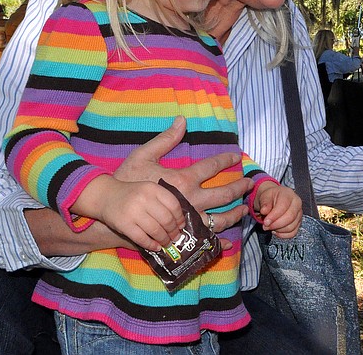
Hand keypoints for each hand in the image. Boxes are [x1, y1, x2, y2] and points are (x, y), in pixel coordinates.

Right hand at [74, 175, 185, 251]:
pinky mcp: (124, 224)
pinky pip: (142, 238)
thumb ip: (163, 201)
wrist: (106, 196)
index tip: (181, 225)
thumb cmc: (133, 195)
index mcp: (153, 188)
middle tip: (175, 237)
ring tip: (167, 243)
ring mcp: (133, 212)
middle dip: (173, 231)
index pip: (174, 204)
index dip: (180, 218)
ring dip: (164, 239)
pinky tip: (156, 247)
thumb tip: (180, 221)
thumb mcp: (149, 190)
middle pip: (166, 219)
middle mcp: (144, 199)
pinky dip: (151, 245)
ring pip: (156, 230)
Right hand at [114, 115, 252, 248]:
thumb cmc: (128, 180)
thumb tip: (182, 120)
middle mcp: (189, 200)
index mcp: (182, 180)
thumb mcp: (144, 155)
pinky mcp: (181, 236)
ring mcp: (187, 220)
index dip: (226, 160)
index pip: (212, 167)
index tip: (237, 157)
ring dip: (235, 214)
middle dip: (239, 188)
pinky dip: (220, 242)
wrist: (113, 209)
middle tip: (249, 184)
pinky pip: (205, 240)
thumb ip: (166, 139)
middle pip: (223, 195)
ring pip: (219, 220)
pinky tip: (229, 241)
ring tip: (243, 210)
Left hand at [254, 181, 302, 238]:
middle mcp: (297, 204)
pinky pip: (292, 233)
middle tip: (266, 226)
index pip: (283, 207)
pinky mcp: (298, 223)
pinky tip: (276, 230)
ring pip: (291, 227)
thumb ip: (264, 203)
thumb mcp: (265, 196)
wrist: (275, 199)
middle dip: (276, 225)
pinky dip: (282, 234)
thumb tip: (264, 211)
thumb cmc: (271, 197)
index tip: (265, 222)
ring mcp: (299, 214)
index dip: (274, 216)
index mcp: (288, 195)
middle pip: (289, 218)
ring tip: (270, 226)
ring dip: (278, 230)